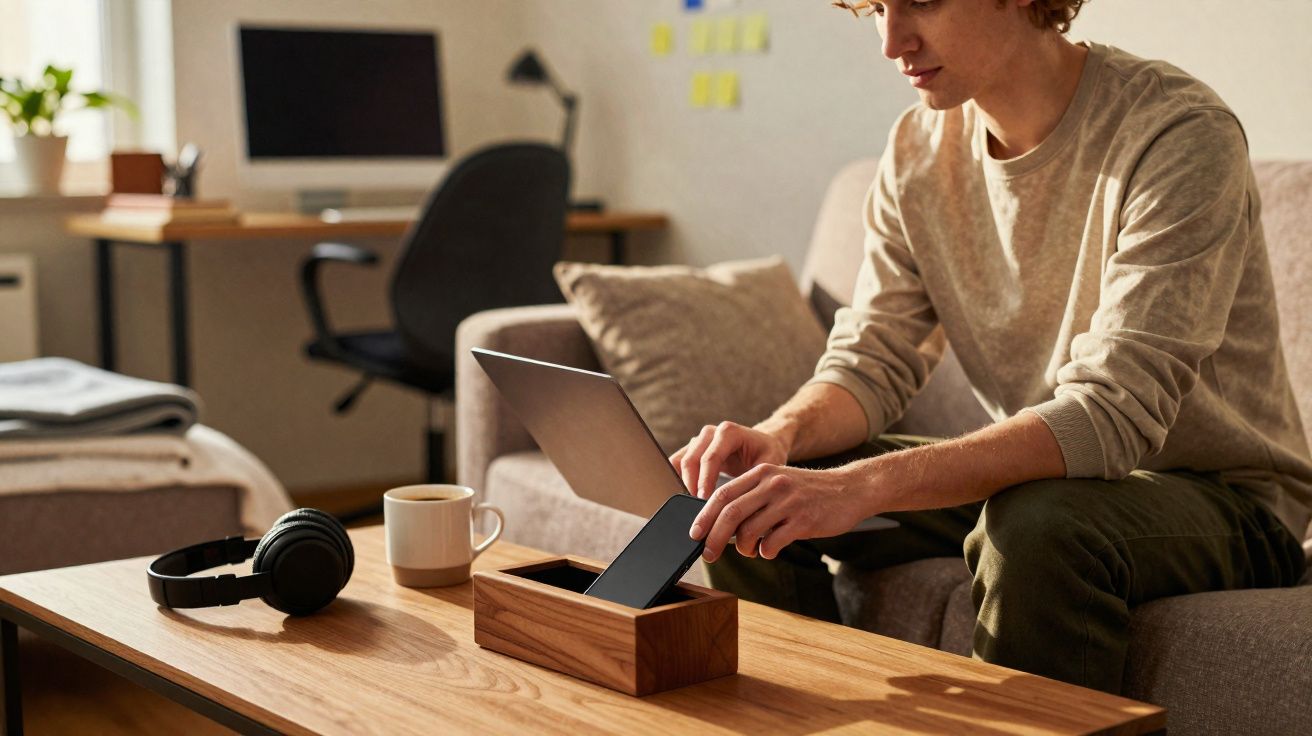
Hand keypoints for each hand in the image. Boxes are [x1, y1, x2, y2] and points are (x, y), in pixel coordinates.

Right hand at [669, 421, 787, 499]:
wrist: (762, 444)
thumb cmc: (767, 454)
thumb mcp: (770, 463)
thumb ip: (756, 478)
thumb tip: (744, 501)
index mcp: (729, 432)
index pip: (711, 457)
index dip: (705, 480)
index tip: (704, 500)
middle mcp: (710, 433)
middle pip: (691, 460)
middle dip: (691, 485)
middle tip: (695, 509)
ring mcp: (699, 440)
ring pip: (680, 461)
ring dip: (682, 484)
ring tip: (689, 505)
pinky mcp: (692, 449)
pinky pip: (676, 463)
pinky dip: (676, 479)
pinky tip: (683, 497)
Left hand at [689, 463, 872, 562]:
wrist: (850, 490)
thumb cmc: (809, 493)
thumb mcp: (778, 485)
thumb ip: (753, 498)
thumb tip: (721, 526)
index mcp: (762, 473)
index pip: (723, 494)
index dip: (704, 515)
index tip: (694, 533)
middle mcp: (772, 483)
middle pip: (731, 512)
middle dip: (714, 537)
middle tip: (708, 553)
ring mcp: (789, 501)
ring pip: (750, 529)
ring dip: (743, 548)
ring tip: (750, 551)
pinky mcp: (804, 519)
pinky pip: (773, 541)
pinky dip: (765, 551)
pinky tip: (770, 550)